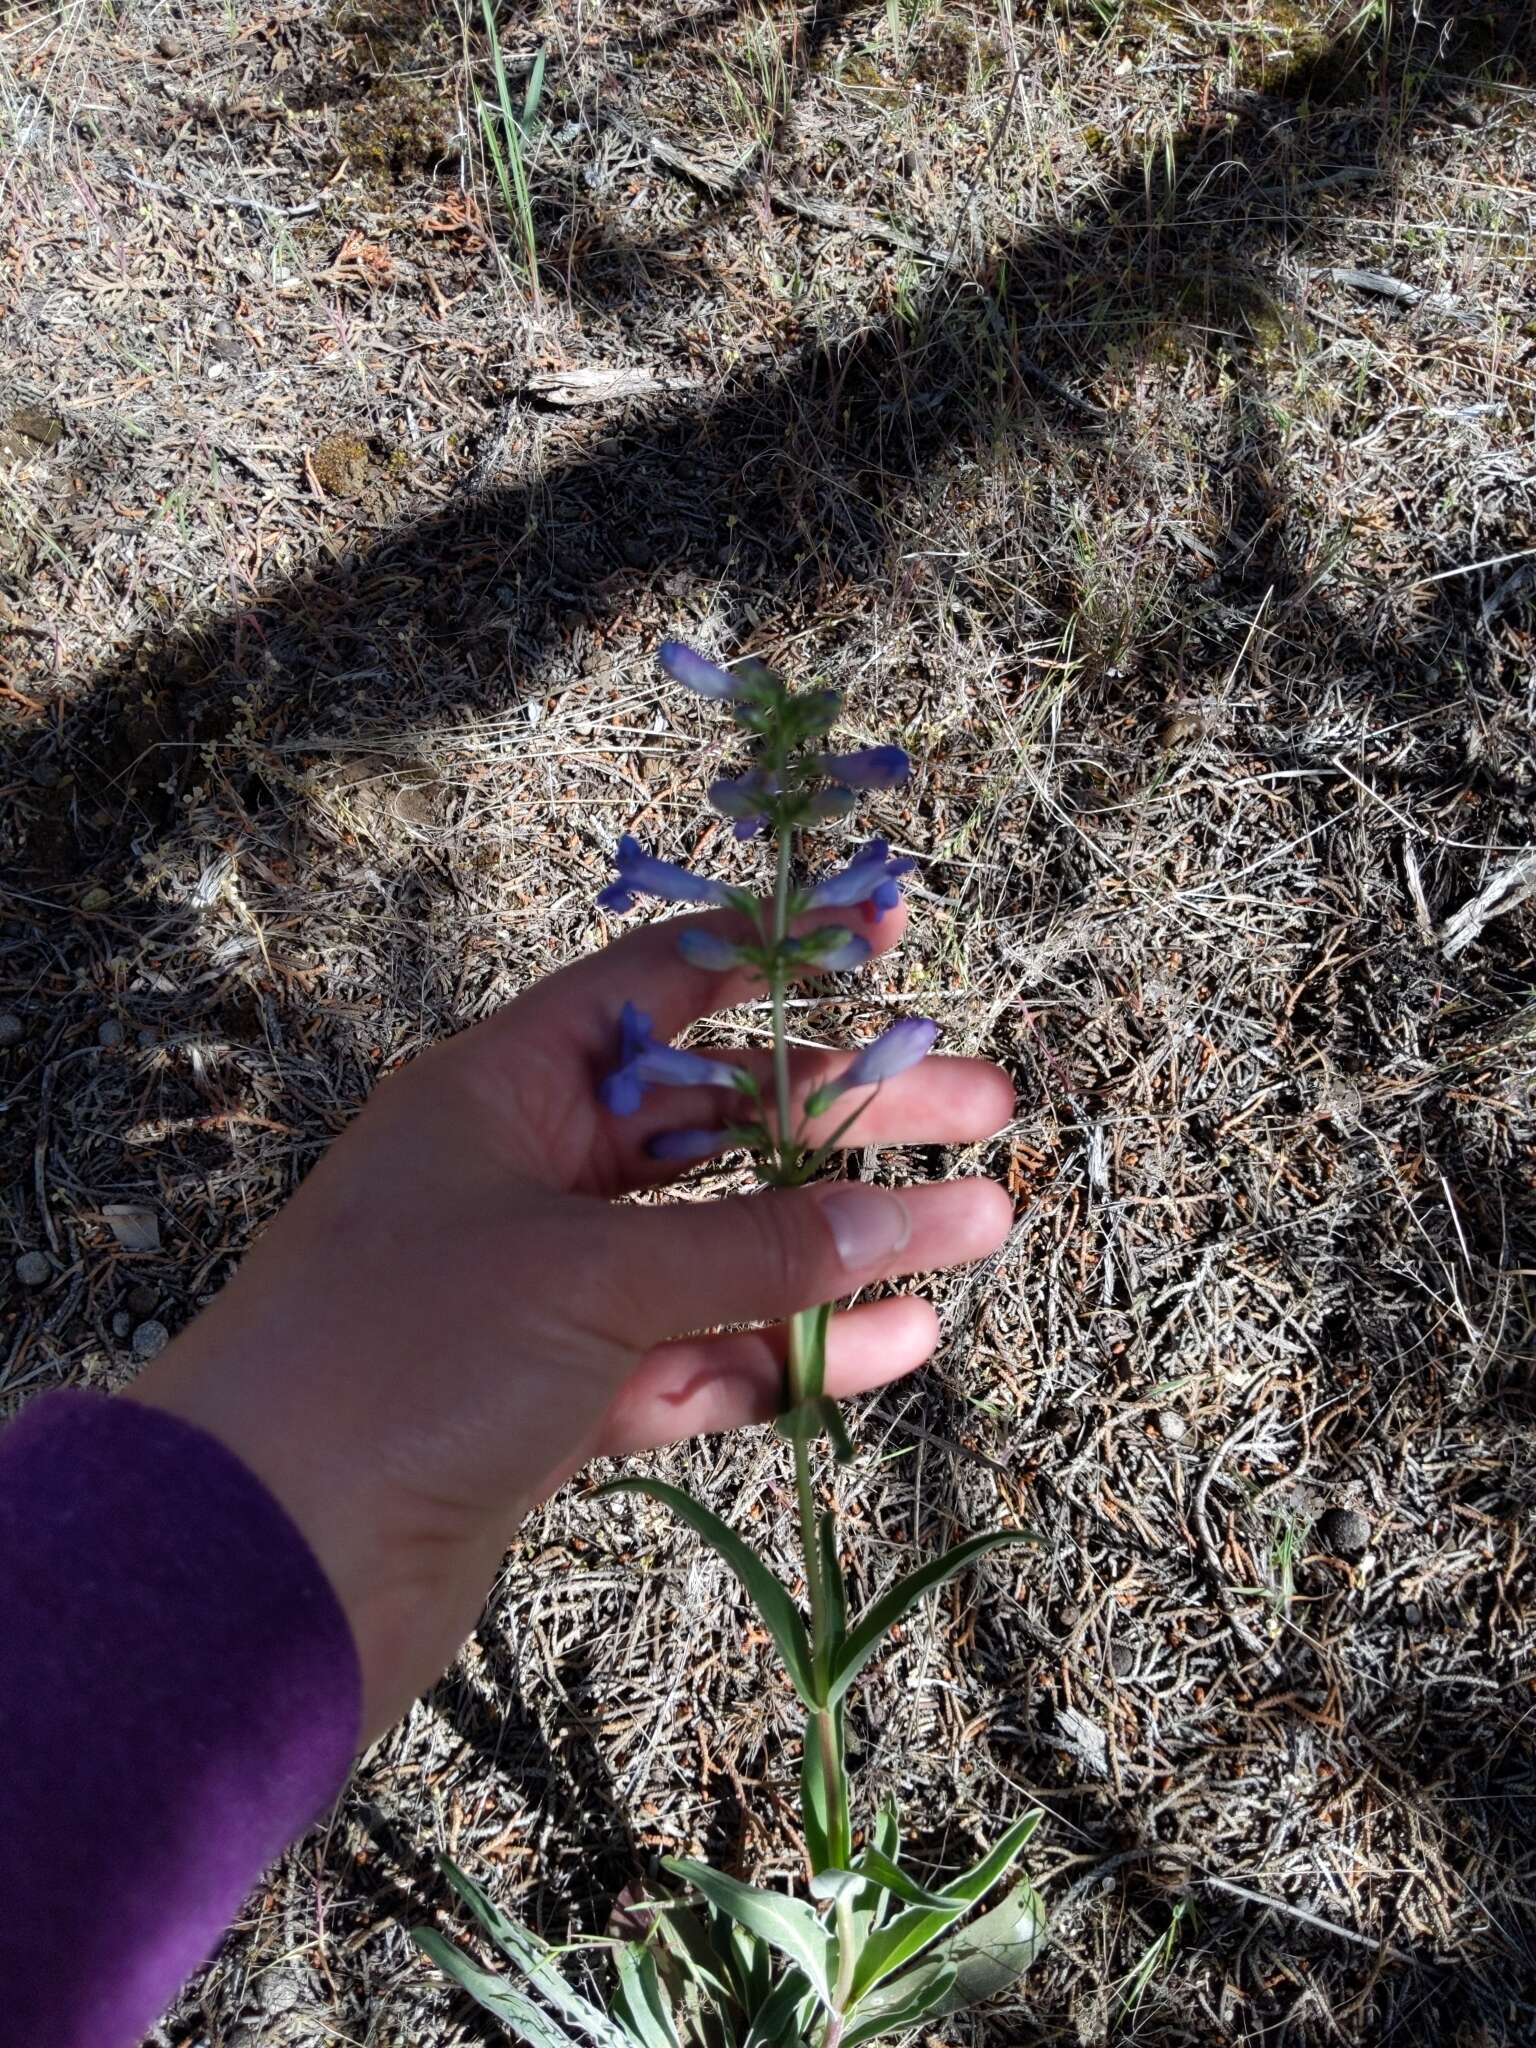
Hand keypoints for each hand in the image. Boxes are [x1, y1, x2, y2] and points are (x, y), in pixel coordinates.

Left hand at [128, 903, 1013, 1740]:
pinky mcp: (555, 1403)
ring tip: (980, 1227)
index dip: (775, 958)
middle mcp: (523, 1175)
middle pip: (715, 1123)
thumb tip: (905, 1213)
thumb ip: (756, 1247)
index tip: (887, 947)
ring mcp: (541, 1293)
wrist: (259, 1567)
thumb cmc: (400, 1363)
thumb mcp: (590, 1277)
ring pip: (719, 1250)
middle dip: (846, 1118)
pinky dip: (786, 1356)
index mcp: (501, 1089)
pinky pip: (695, 1358)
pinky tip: (893, 1343)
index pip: (659, 989)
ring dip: (842, 1243)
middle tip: (982, 1105)